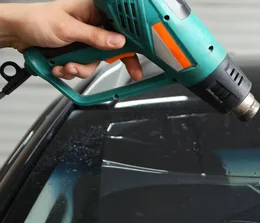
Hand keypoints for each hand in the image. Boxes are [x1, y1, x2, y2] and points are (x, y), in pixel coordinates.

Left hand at [11, 0, 141, 80]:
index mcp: (93, 11)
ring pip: (96, 62)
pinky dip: (72, 70)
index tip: (139, 57)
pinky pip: (83, 67)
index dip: (132, 43)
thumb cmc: (36, 20)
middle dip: (99, 62)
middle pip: (111, 49)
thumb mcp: (68, 28)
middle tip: (122, 72)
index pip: (121, 27)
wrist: (16, 33)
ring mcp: (84, 40)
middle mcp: (91, 25)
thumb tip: (118, 42)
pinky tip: (61, 66)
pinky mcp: (77, 52)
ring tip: (66, 65)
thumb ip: (95, 37)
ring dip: (81, 68)